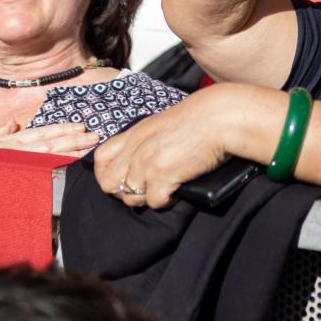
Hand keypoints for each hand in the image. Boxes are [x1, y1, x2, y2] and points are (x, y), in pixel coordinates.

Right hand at [0, 121, 99, 155]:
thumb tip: (12, 125)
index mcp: (6, 142)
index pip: (40, 134)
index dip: (62, 130)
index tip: (81, 127)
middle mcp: (9, 148)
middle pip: (48, 141)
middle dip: (73, 138)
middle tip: (96, 135)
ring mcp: (5, 159)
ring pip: (43, 151)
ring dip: (67, 147)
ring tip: (88, 144)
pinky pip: (28, 165)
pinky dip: (46, 162)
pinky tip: (63, 161)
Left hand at [94, 87, 236, 207]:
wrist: (220, 118)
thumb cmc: (200, 119)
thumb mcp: (163, 124)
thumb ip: (147, 140)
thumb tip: (141, 162)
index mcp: (134, 133)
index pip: (100, 158)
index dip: (106, 173)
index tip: (123, 179)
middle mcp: (135, 148)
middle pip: (108, 183)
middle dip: (124, 192)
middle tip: (146, 189)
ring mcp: (146, 162)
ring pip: (130, 197)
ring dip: (148, 198)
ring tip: (165, 189)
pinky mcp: (162, 175)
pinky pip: (154, 202)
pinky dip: (167, 201)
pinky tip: (178, 190)